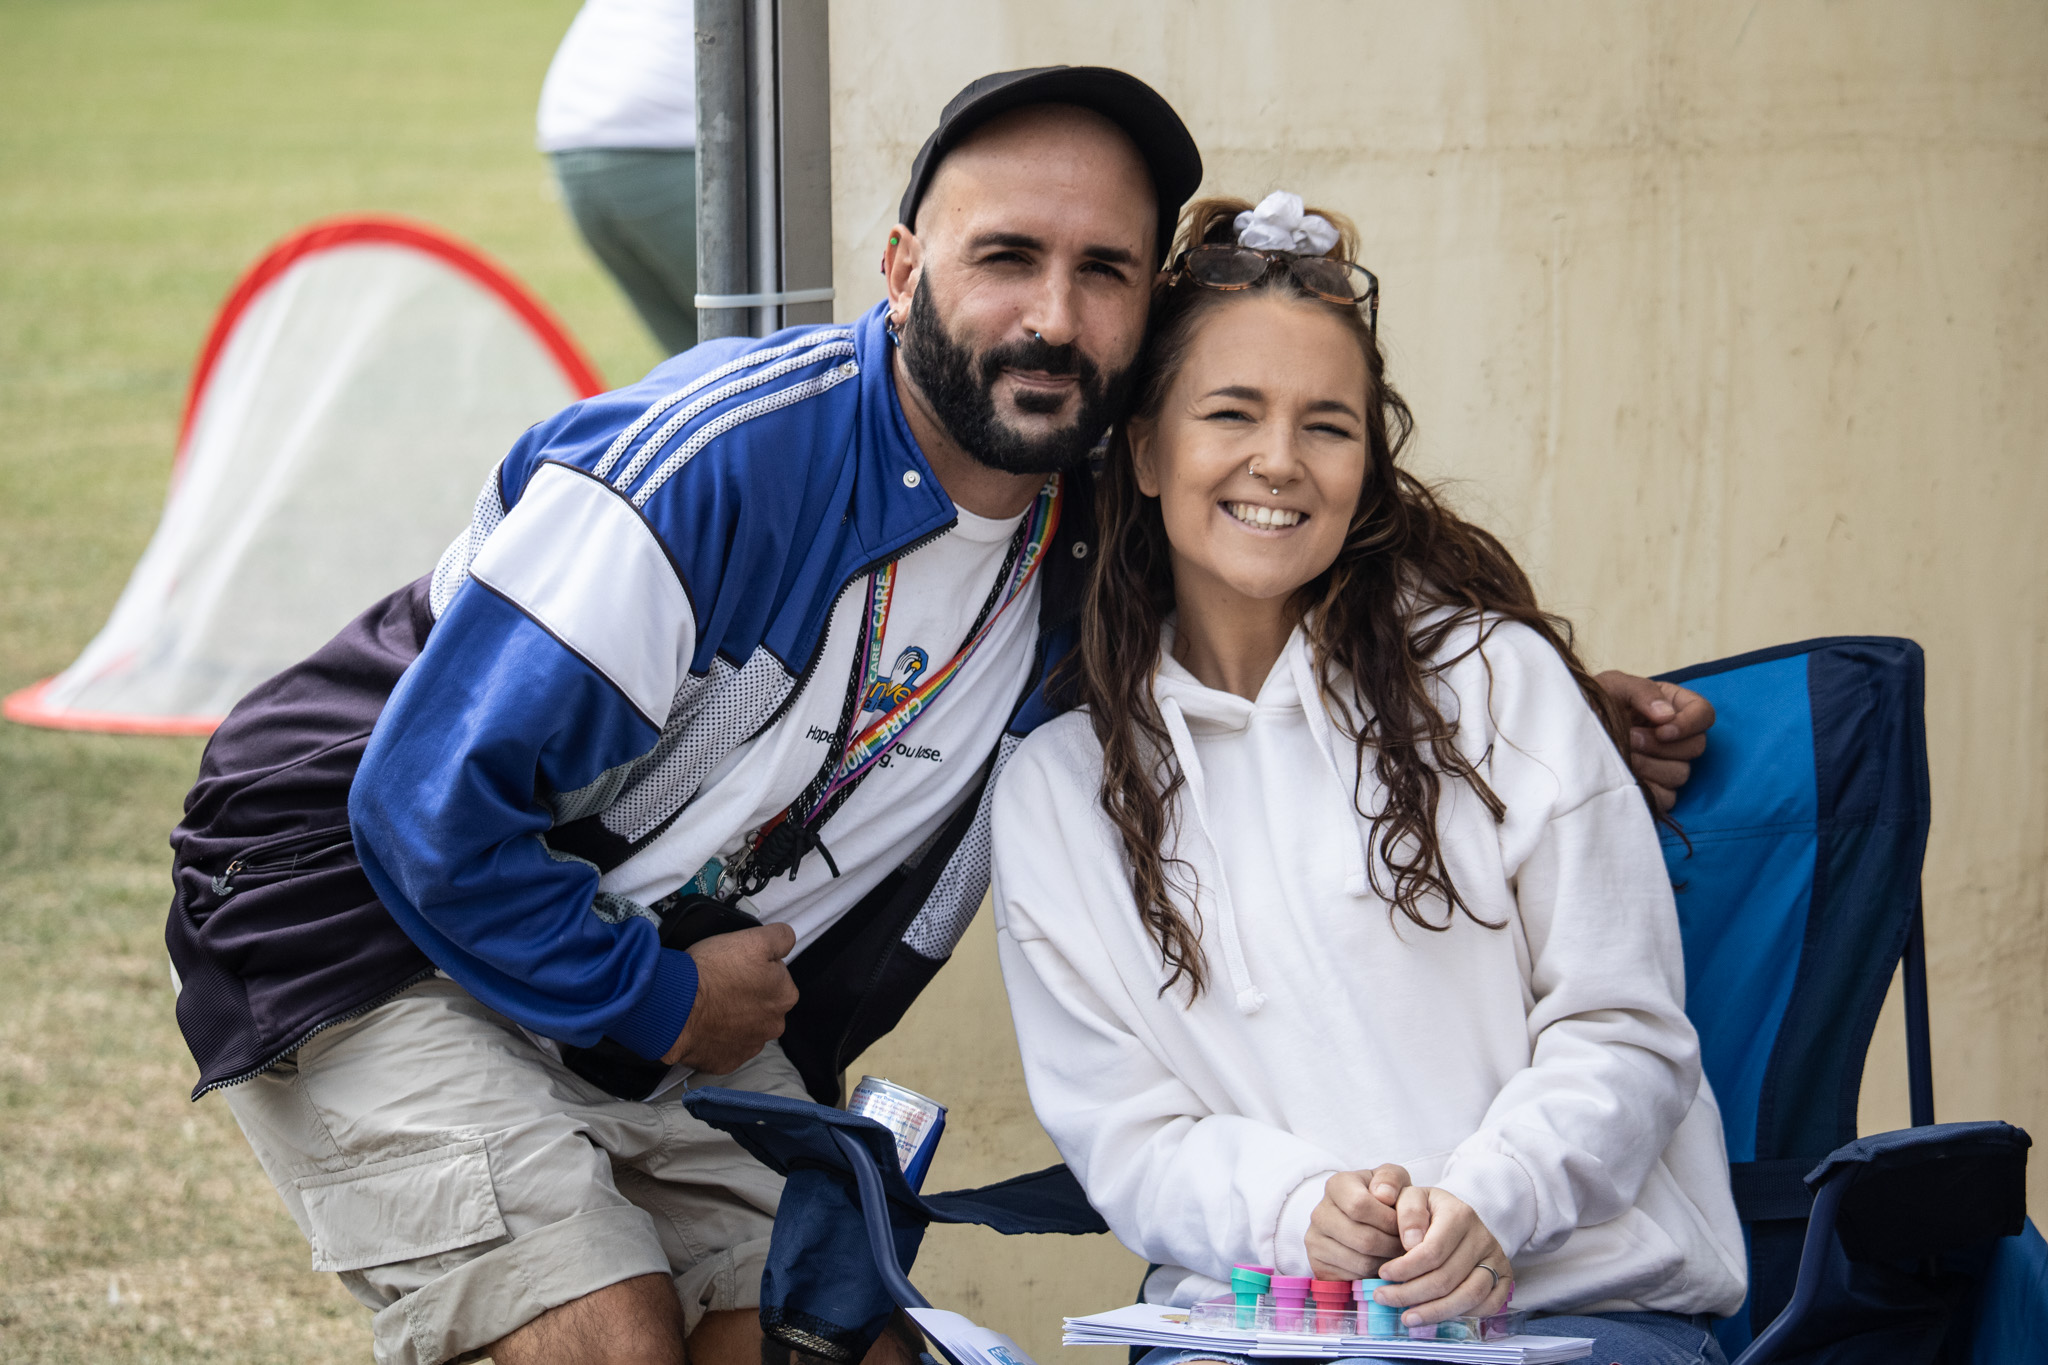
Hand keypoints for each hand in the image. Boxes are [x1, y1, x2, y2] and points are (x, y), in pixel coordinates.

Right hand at [661, 923, 798, 1072]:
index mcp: (785, 996)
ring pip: (744, 1026)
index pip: (777, 976)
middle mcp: (773, 1026)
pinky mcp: (726, 1061)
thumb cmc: (712, 972)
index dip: (755, 967)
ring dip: (733, 1017)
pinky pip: (725, 1046)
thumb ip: (780, 938)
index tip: (737, 966)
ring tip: (710, 1004)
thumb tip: (786, 941)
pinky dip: (717, 1036)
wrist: (674, 1007)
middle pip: (763, 1003)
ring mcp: (749, 1047)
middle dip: (747, 995)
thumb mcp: (753, 939)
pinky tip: (704, 1023)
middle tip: (722, 984)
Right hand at [1307, 1165, 1410, 1279]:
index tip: (1403, 1225)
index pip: (1360, 1206)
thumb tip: (1384, 1196)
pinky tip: (1381, 1264)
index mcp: (1336, 1185)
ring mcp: (1315, 1240)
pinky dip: (1373, 1275)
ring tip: (1397, 1255)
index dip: (1389, 1220)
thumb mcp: (1393, 1179)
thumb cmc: (1384, 1199)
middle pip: (1364, 1239)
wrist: (1365, 1223)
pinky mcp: (1317, 1265)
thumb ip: (1392, 1178)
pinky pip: (1353, 1278)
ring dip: (1388, 1263)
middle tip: (1407, 1246)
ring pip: (1361, 1262)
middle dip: (1393, 1245)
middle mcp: (1320, 1212)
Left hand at [1374, 1186, 1513, 1326]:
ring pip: (1468, 1296)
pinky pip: (1488, 1305)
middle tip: (1384, 1298)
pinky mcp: (1503, 1277)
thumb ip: (1408, 1212)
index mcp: (1459, 1215)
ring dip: (1434, 1312)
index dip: (1405, 1268)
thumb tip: (1411, 1243)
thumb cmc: (1427, 1209)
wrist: (1455, 1214)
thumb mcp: (1412, 1197)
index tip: (1382, 1275)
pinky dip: (1462, 1315)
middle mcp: (1482, 1237)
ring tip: (1406, 1317)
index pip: (1432, 1251)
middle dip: (1411, 1293)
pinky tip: (1436, 1316)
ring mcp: (1496, 1258)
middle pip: (1447, 1278)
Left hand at [1596, 671, 1715, 810]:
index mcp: (1673, 706)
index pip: (1704, 714)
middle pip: (1696, 746)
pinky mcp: (1657, 790)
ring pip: (1681, 773)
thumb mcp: (1613, 685)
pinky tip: (1627, 775)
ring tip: (1623, 755)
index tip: (1662, 729)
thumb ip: (1643, 692)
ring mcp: (1667, 765)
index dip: (1689, 724)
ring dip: (1649, 765)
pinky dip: (1647, 788)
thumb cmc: (1593, 705)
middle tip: (1630, 738)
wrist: (1568, 734)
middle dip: (1661, 745)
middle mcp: (1675, 737)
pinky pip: (1667, 798)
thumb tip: (1667, 716)